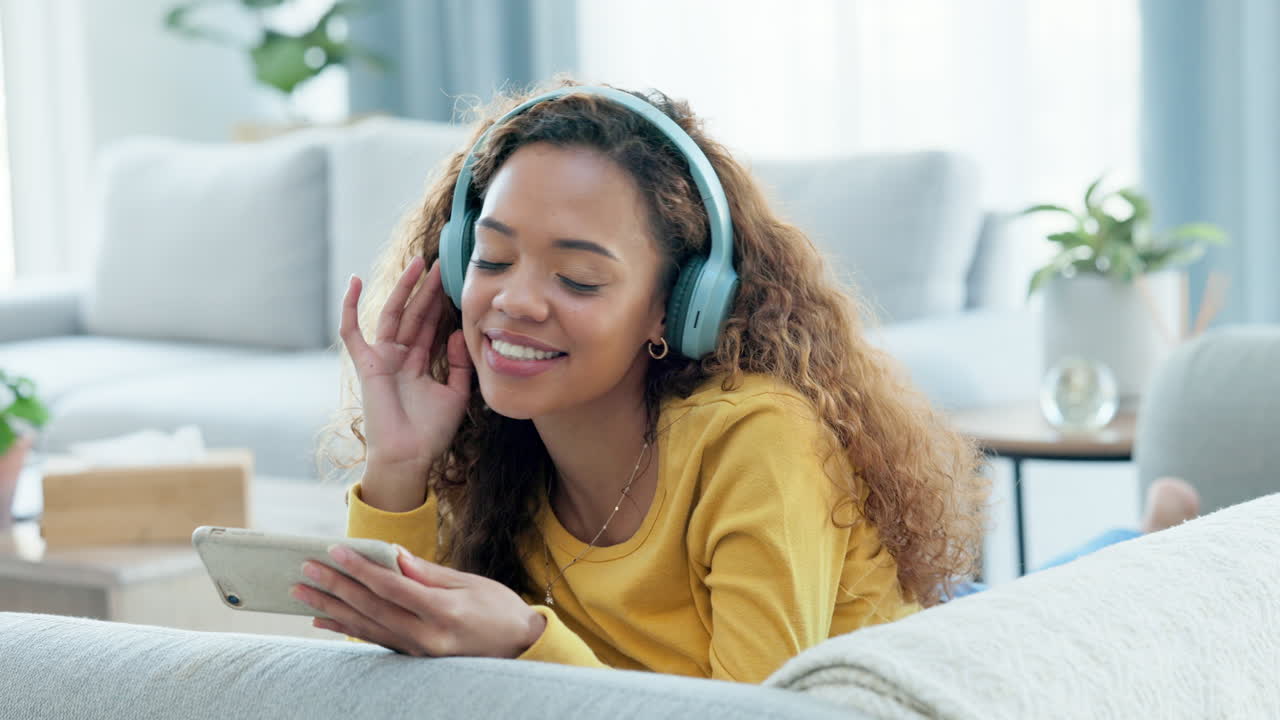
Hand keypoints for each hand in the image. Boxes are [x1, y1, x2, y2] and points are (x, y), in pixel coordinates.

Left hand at [294, 544, 546, 658]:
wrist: (522, 649)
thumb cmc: (500, 610)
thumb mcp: (470, 583)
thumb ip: (427, 573)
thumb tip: (392, 555)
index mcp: (442, 612)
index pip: (391, 587)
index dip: (361, 569)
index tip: (335, 552)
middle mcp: (426, 637)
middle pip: (371, 608)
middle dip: (335, 588)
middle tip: (305, 571)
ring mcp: (418, 652)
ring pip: (366, 627)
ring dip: (332, 609)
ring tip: (303, 594)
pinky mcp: (414, 659)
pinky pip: (374, 641)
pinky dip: (347, 628)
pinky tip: (325, 620)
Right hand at [341, 256, 472, 474]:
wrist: (410, 456)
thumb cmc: (431, 432)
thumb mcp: (456, 394)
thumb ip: (458, 364)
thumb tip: (455, 332)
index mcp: (418, 364)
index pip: (431, 326)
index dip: (441, 304)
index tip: (454, 281)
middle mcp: (399, 357)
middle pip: (415, 315)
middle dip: (427, 290)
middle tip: (440, 264)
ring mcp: (381, 358)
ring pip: (393, 315)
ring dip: (403, 289)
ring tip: (417, 264)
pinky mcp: (366, 364)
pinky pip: (352, 331)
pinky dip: (350, 307)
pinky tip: (354, 281)